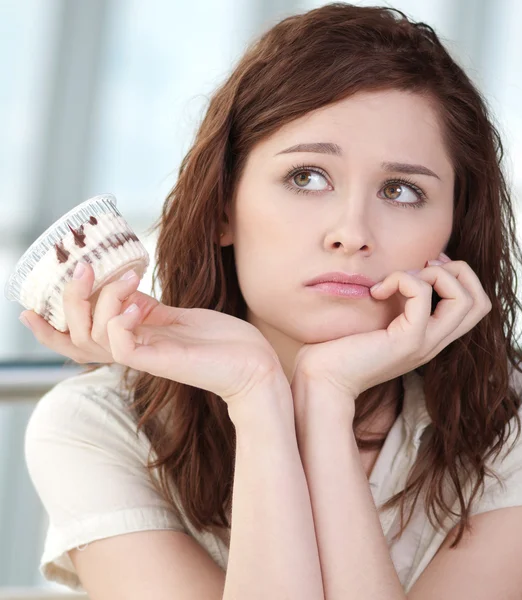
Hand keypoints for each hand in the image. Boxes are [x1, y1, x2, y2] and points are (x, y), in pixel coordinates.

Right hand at [20, 261, 281, 403]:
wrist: (254, 364)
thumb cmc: (220, 341)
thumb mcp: (176, 316)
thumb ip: (147, 307)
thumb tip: (123, 284)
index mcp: (133, 340)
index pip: (78, 340)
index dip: (49, 330)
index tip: (25, 309)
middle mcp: (134, 351)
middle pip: (78, 335)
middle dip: (72, 298)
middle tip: (86, 266)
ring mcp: (147, 358)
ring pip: (95, 337)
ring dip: (102, 300)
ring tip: (129, 278)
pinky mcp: (164, 362)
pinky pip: (123, 348)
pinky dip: (120, 322)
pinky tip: (137, 305)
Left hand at [291, 254, 492, 402]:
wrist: (321, 380)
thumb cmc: (340, 349)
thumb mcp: (377, 321)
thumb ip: (395, 301)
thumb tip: (404, 270)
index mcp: (431, 337)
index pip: (476, 306)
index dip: (459, 277)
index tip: (425, 267)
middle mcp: (434, 342)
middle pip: (480, 301)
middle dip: (456, 271)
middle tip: (420, 269)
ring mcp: (424, 344)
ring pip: (464, 299)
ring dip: (434, 274)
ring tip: (400, 280)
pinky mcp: (406, 342)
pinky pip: (423, 297)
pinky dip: (402, 280)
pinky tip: (376, 291)